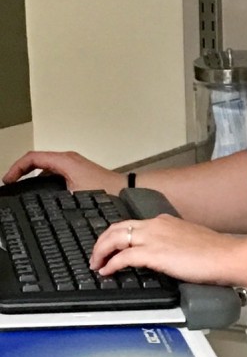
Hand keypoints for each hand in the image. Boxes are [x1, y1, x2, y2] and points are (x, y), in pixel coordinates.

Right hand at [2, 150, 125, 194]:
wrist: (125, 192)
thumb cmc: (106, 190)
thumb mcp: (73, 194)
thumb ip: (54, 193)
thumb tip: (38, 199)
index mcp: (65, 160)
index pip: (32, 158)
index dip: (16, 168)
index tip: (8, 179)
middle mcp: (68, 159)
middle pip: (37, 160)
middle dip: (22, 171)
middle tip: (11, 183)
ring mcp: (74, 165)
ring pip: (46, 167)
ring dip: (33, 175)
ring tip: (23, 189)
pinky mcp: (78, 172)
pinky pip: (54, 172)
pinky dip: (44, 179)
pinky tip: (43, 193)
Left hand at [90, 213, 242, 285]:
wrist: (227, 256)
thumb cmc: (216, 253)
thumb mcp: (190, 241)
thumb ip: (174, 244)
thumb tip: (167, 256)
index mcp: (165, 221)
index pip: (132, 224)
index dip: (116, 236)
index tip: (110, 247)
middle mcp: (156, 225)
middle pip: (117, 228)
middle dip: (101, 242)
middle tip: (95, 256)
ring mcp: (154, 237)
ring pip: (115, 238)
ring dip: (101, 252)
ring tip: (96, 265)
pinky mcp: (154, 253)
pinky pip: (123, 256)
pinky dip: (111, 264)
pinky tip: (107, 272)